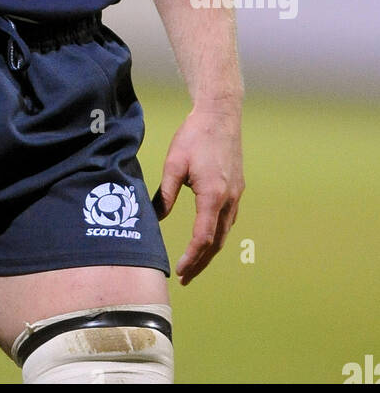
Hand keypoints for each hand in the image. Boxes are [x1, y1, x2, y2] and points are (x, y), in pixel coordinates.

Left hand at [152, 105, 244, 284]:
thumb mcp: (174, 163)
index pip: (203, 238)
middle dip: (201, 262)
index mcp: (213, 195)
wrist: (220, 114)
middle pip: (216, 242)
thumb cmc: (194, 136)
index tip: (180, 271)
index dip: (192, 258)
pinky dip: (216, 235)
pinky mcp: (237, 188)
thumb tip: (156, 217)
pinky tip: (206, 239)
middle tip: (185, 278)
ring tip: (194, 264)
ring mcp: (236, 194)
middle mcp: (229, 199)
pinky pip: (228, 220)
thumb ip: (166, 193)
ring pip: (224, 232)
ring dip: (209, 251)